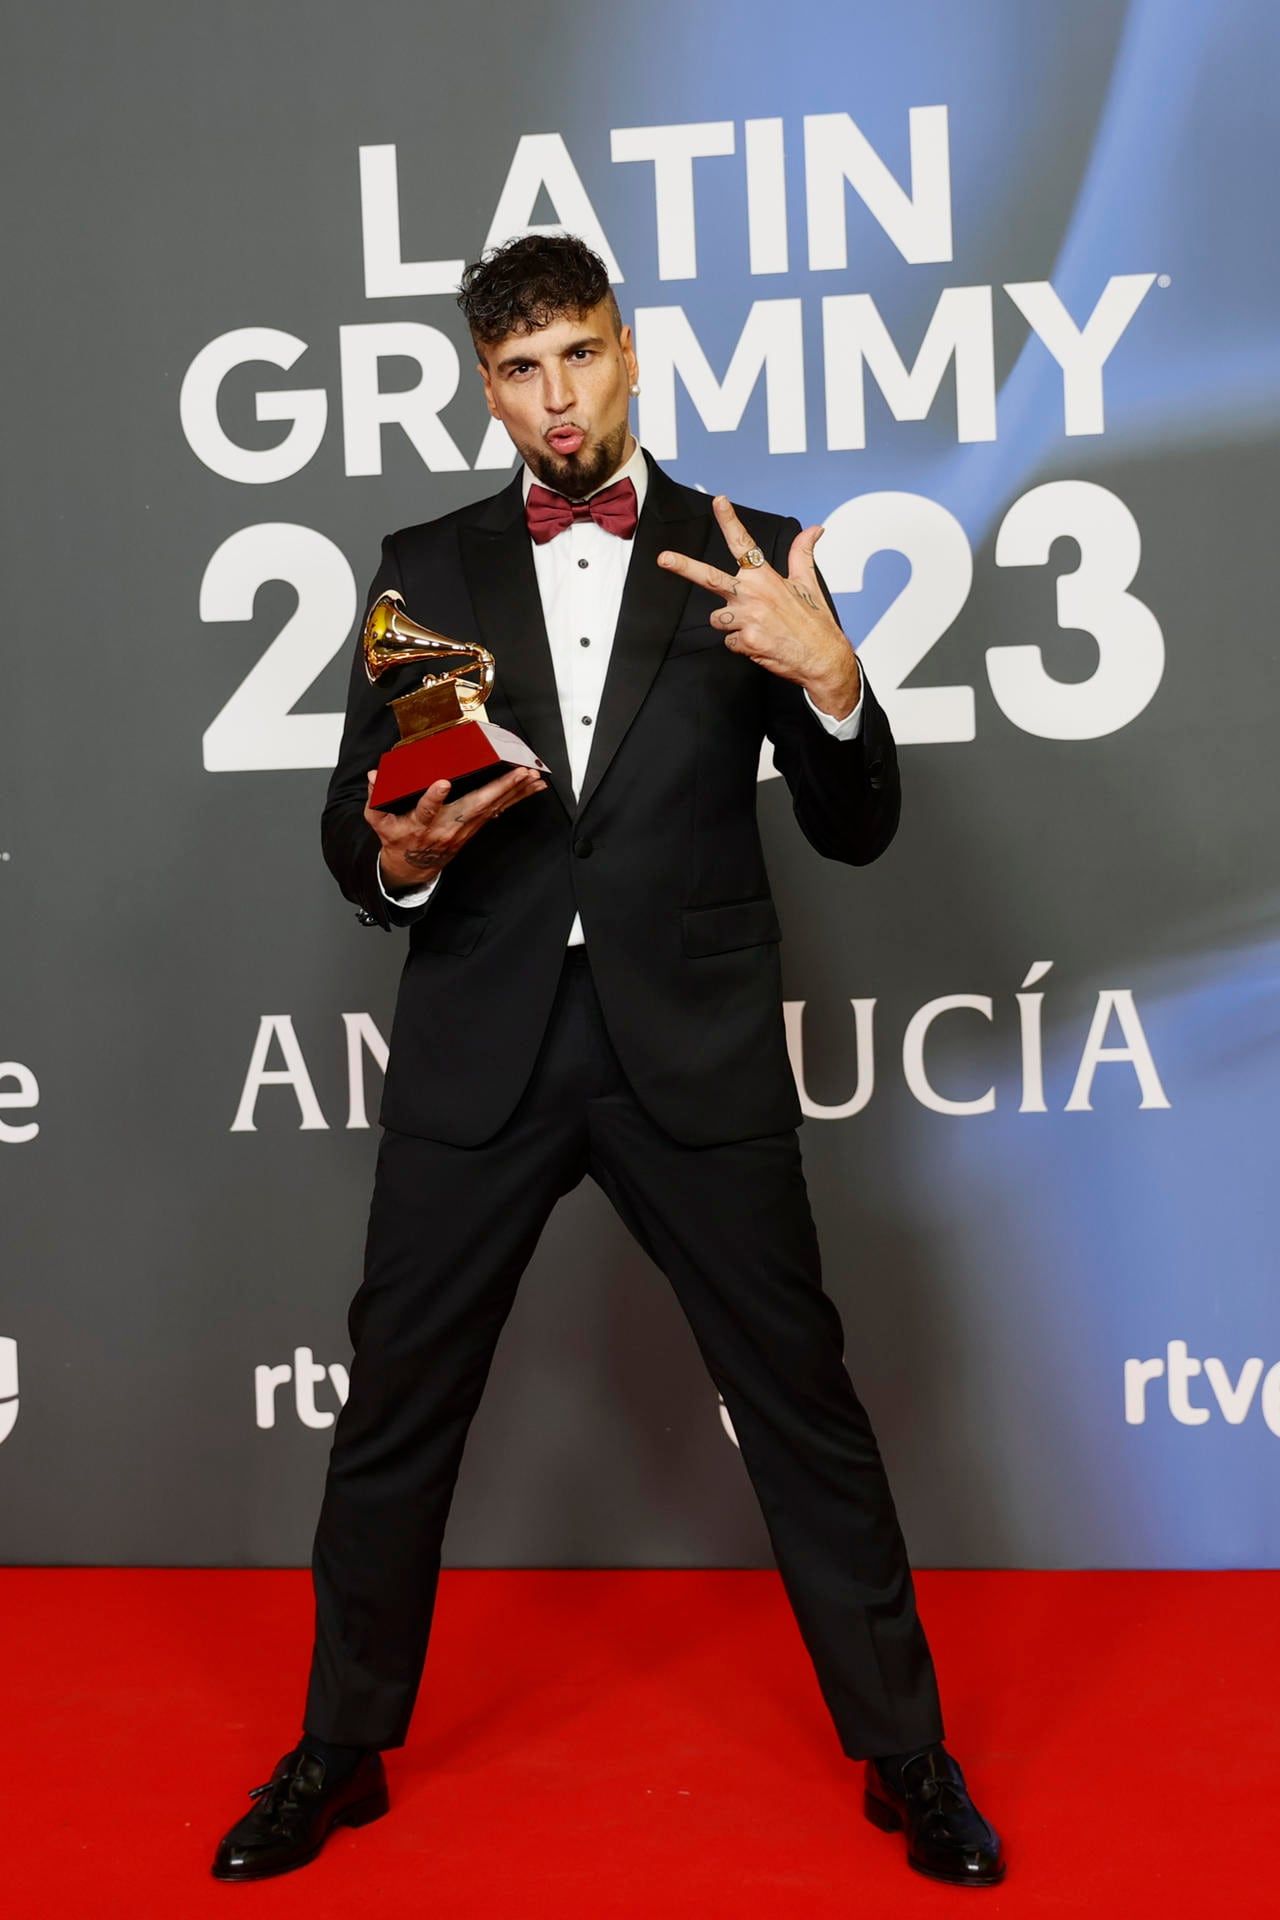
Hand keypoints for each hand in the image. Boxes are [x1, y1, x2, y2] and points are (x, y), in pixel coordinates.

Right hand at [365, 764, 546, 888]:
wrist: (412, 867)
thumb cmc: (397, 839)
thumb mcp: (379, 821)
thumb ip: (375, 799)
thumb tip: (374, 776)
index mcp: (420, 824)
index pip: (425, 810)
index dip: (433, 798)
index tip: (442, 784)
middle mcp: (445, 827)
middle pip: (473, 808)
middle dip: (498, 789)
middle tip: (519, 774)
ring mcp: (463, 829)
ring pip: (492, 808)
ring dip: (515, 792)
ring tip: (534, 777)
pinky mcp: (474, 828)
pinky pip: (498, 811)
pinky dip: (516, 798)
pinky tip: (532, 787)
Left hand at [657, 494, 860, 718]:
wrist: (824, 659)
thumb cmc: (815, 622)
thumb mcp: (808, 583)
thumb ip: (803, 554)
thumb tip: (815, 529)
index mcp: (765, 578)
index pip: (743, 544)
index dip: (730, 521)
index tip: (719, 502)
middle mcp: (752, 595)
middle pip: (710, 577)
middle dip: (684, 567)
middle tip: (663, 558)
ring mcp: (747, 618)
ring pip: (716, 618)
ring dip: (730, 624)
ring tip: (755, 628)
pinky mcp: (745, 642)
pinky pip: (729, 642)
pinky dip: (741, 645)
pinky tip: (760, 645)